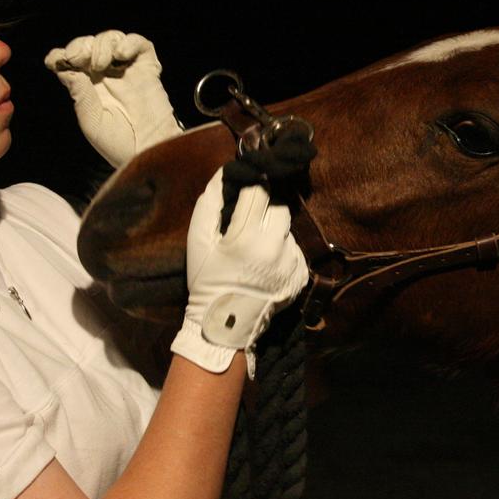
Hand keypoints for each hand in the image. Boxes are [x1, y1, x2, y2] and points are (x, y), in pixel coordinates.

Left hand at [44, 30, 181, 166]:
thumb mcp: (92, 122)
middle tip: (79, 59)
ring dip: (102, 44)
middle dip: (80, 46)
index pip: (70, 61)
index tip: (54, 61)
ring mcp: (128, 70)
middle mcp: (106, 75)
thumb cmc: (120, 145)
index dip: (61, 55)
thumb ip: (81, 95)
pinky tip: (121, 55)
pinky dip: (129, 42)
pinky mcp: (148, 68)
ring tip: (102, 64)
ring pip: (111, 39)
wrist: (149, 152)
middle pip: (88, 44)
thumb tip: (67, 69)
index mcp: (88, 88)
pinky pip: (140, 44)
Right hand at [171, 168, 308, 377]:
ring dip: (275, 229)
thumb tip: (227, 172)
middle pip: (280, 206)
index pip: (260, 191)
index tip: (251, 182)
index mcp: (245, 237)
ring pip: (288, 228)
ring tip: (257, 245)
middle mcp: (274, 247)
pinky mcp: (301, 275)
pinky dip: (282, 249)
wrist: (225, 326)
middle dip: (266, 207)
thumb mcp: (198, 240)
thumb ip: (211, 202)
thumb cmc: (207, 280)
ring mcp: (291, 262)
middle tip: (252, 218)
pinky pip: (294, 249)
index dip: (254, 182)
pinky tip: (267, 262)